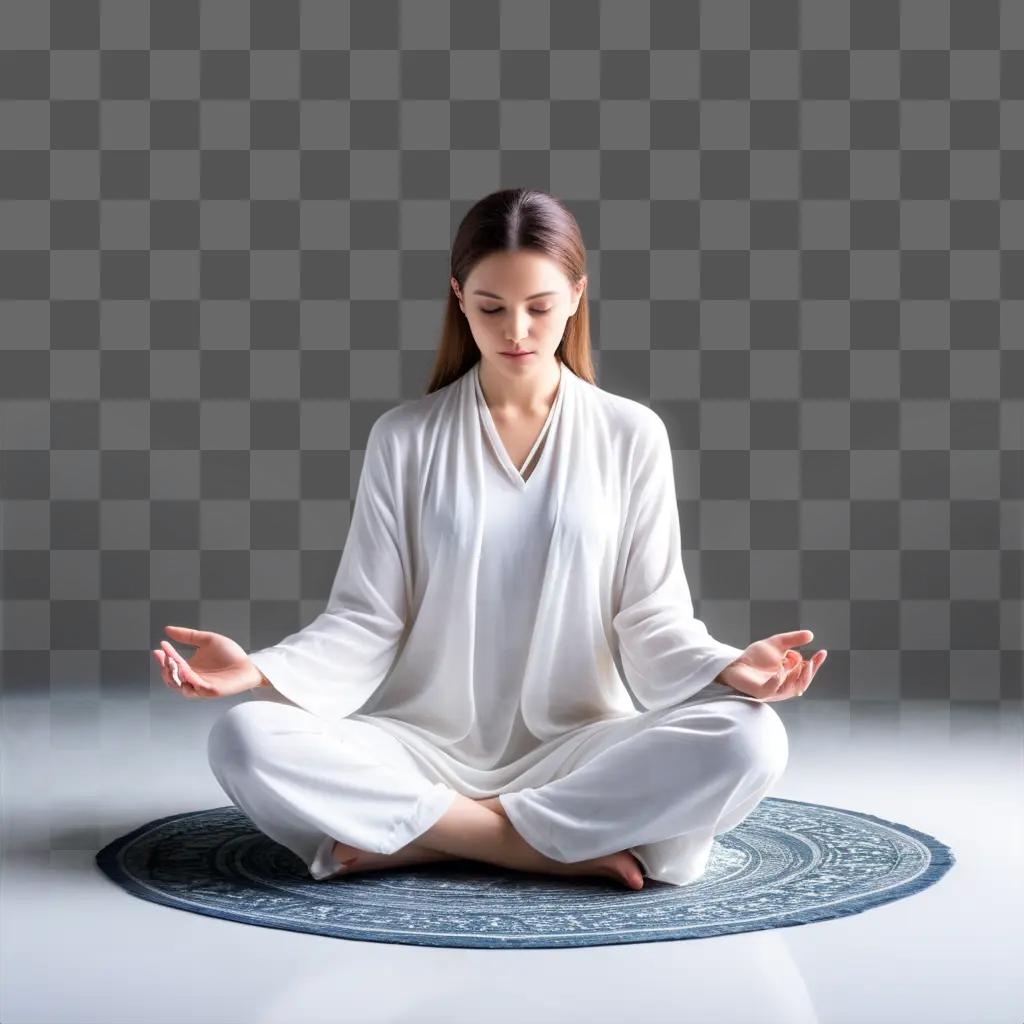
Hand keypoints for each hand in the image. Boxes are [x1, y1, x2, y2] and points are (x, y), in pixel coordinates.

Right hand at [151, 625, 265, 699]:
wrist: (248, 664)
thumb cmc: (230, 654)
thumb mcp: (206, 640)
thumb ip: (188, 636)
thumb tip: (167, 629)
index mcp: (189, 668)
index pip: (171, 665)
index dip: (163, 658)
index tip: (159, 648)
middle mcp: (192, 679)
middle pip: (171, 679)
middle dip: (166, 668)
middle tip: (166, 656)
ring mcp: (201, 687)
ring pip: (180, 686)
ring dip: (174, 676)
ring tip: (173, 663)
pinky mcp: (211, 691)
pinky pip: (196, 689)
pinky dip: (190, 681)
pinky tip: (186, 670)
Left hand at [717, 630, 826, 702]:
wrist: (733, 663)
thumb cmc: (755, 658)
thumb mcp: (776, 644)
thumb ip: (792, 640)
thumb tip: (811, 635)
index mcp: (789, 676)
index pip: (806, 672)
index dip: (816, 663)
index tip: (823, 652)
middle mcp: (783, 686)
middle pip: (802, 682)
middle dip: (809, 673)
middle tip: (812, 661)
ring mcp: (772, 690)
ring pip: (790, 688)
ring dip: (797, 677)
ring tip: (802, 663)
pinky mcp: (760, 692)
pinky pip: (771, 689)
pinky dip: (777, 680)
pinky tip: (781, 670)